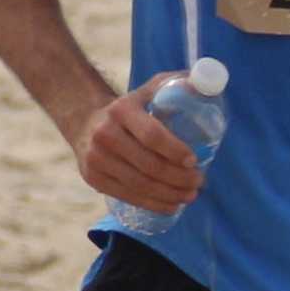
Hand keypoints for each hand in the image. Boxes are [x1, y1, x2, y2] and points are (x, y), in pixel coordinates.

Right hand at [74, 82, 205, 214]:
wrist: (84, 121)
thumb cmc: (129, 108)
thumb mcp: (146, 91)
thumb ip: (174, 85)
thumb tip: (205, 85)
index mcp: (121, 111)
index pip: (152, 135)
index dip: (175, 150)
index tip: (194, 161)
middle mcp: (105, 135)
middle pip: (148, 165)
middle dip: (179, 178)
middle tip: (199, 181)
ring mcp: (96, 159)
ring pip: (139, 185)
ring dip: (170, 195)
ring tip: (190, 195)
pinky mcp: (93, 178)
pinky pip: (127, 196)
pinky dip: (153, 204)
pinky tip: (171, 205)